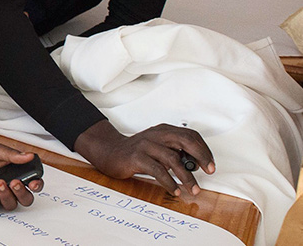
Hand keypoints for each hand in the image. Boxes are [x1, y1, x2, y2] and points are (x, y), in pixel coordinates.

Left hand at [0, 137, 42, 211]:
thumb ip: (11, 155)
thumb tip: (28, 155)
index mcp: (15, 171)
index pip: (33, 182)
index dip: (36, 185)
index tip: (33, 183)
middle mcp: (9, 183)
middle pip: (25, 198)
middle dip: (22, 193)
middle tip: (14, 183)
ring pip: (11, 204)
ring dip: (7, 197)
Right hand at [76, 121, 214, 196]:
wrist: (109, 152)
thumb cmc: (136, 152)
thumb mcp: (158, 147)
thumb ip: (174, 151)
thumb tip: (195, 165)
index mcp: (163, 131)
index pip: (190, 135)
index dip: (204, 150)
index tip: (211, 165)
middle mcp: (156, 135)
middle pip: (185, 141)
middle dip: (201, 157)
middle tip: (209, 172)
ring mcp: (146, 145)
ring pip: (173, 159)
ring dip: (187, 177)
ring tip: (193, 189)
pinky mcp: (136, 157)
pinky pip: (158, 170)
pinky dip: (169, 182)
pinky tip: (174, 190)